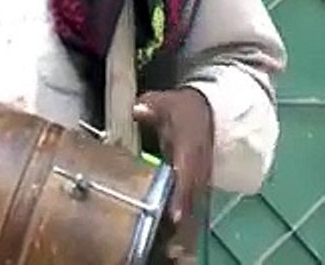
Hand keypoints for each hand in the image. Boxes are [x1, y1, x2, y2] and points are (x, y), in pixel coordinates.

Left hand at [132, 88, 213, 261]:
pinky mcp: (198, 185)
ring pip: (194, 207)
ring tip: (174, 254)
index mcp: (191, 147)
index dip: (181, 194)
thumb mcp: (168, 102)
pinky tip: (177, 246)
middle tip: (173, 249)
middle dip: (182, 222)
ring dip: (186, 230)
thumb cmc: (184, 109)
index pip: (186, 172)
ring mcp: (201, 177)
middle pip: (191, 198)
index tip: (175, 214)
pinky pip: (192, 206)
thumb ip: (153, 107)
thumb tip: (138, 108)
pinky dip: (186, 224)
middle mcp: (198, 167)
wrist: (213, 113)